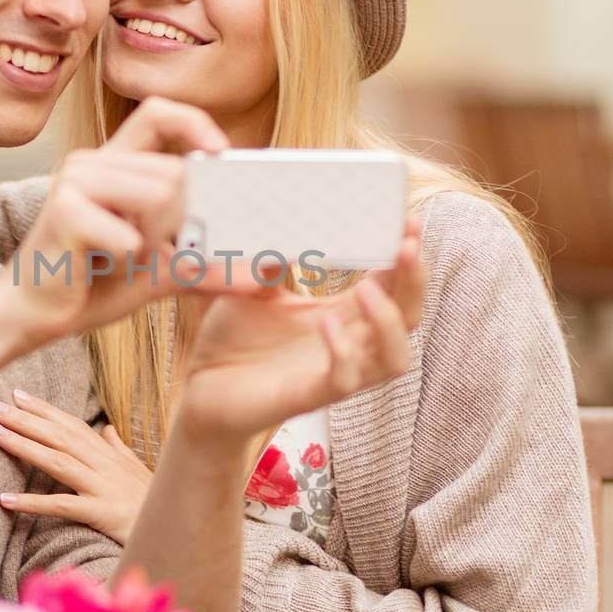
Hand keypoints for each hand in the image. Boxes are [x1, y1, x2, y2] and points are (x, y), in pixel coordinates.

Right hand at [0, 96, 263, 345]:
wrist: (31, 315)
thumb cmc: (90, 286)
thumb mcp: (156, 271)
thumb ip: (205, 263)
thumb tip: (266, 270)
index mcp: (113, 164)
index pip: (161, 113)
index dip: (197, 123)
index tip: (222, 154)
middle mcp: (93, 162)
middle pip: (175, 173)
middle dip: (180, 223)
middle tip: (147, 251)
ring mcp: (75, 181)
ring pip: (159, 198)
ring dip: (152, 243)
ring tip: (118, 258)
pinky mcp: (65, 211)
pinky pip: (131, 236)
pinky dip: (127, 262)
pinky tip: (96, 267)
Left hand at [0, 389, 152, 543]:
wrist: (179, 530)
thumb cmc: (155, 502)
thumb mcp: (138, 471)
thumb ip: (119, 449)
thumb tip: (108, 429)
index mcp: (109, 454)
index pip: (71, 425)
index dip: (44, 410)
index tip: (17, 396)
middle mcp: (104, 465)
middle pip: (59, 436)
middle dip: (24, 419)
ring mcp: (103, 487)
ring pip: (57, 461)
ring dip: (23, 446)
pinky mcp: (102, 513)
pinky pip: (62, 506)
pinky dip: (32, 502)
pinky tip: (6, 500)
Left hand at [178, 219, 426, 443]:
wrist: (198, 389)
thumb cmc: (233, 340)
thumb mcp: (254, 289)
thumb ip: (271, 258)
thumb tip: (281, 215)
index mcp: (341, 314)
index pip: (392, 284)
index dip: (406, 255)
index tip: (409, 218)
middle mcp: (349, 344)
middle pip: (408, 316)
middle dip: (414, 279)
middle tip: (406, 243)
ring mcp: (333, 373)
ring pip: (395, 358)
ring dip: (389, 321)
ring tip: (367, 288)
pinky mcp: (308, 396)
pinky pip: (345, 381)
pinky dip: (344, 354)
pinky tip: (328, 325)